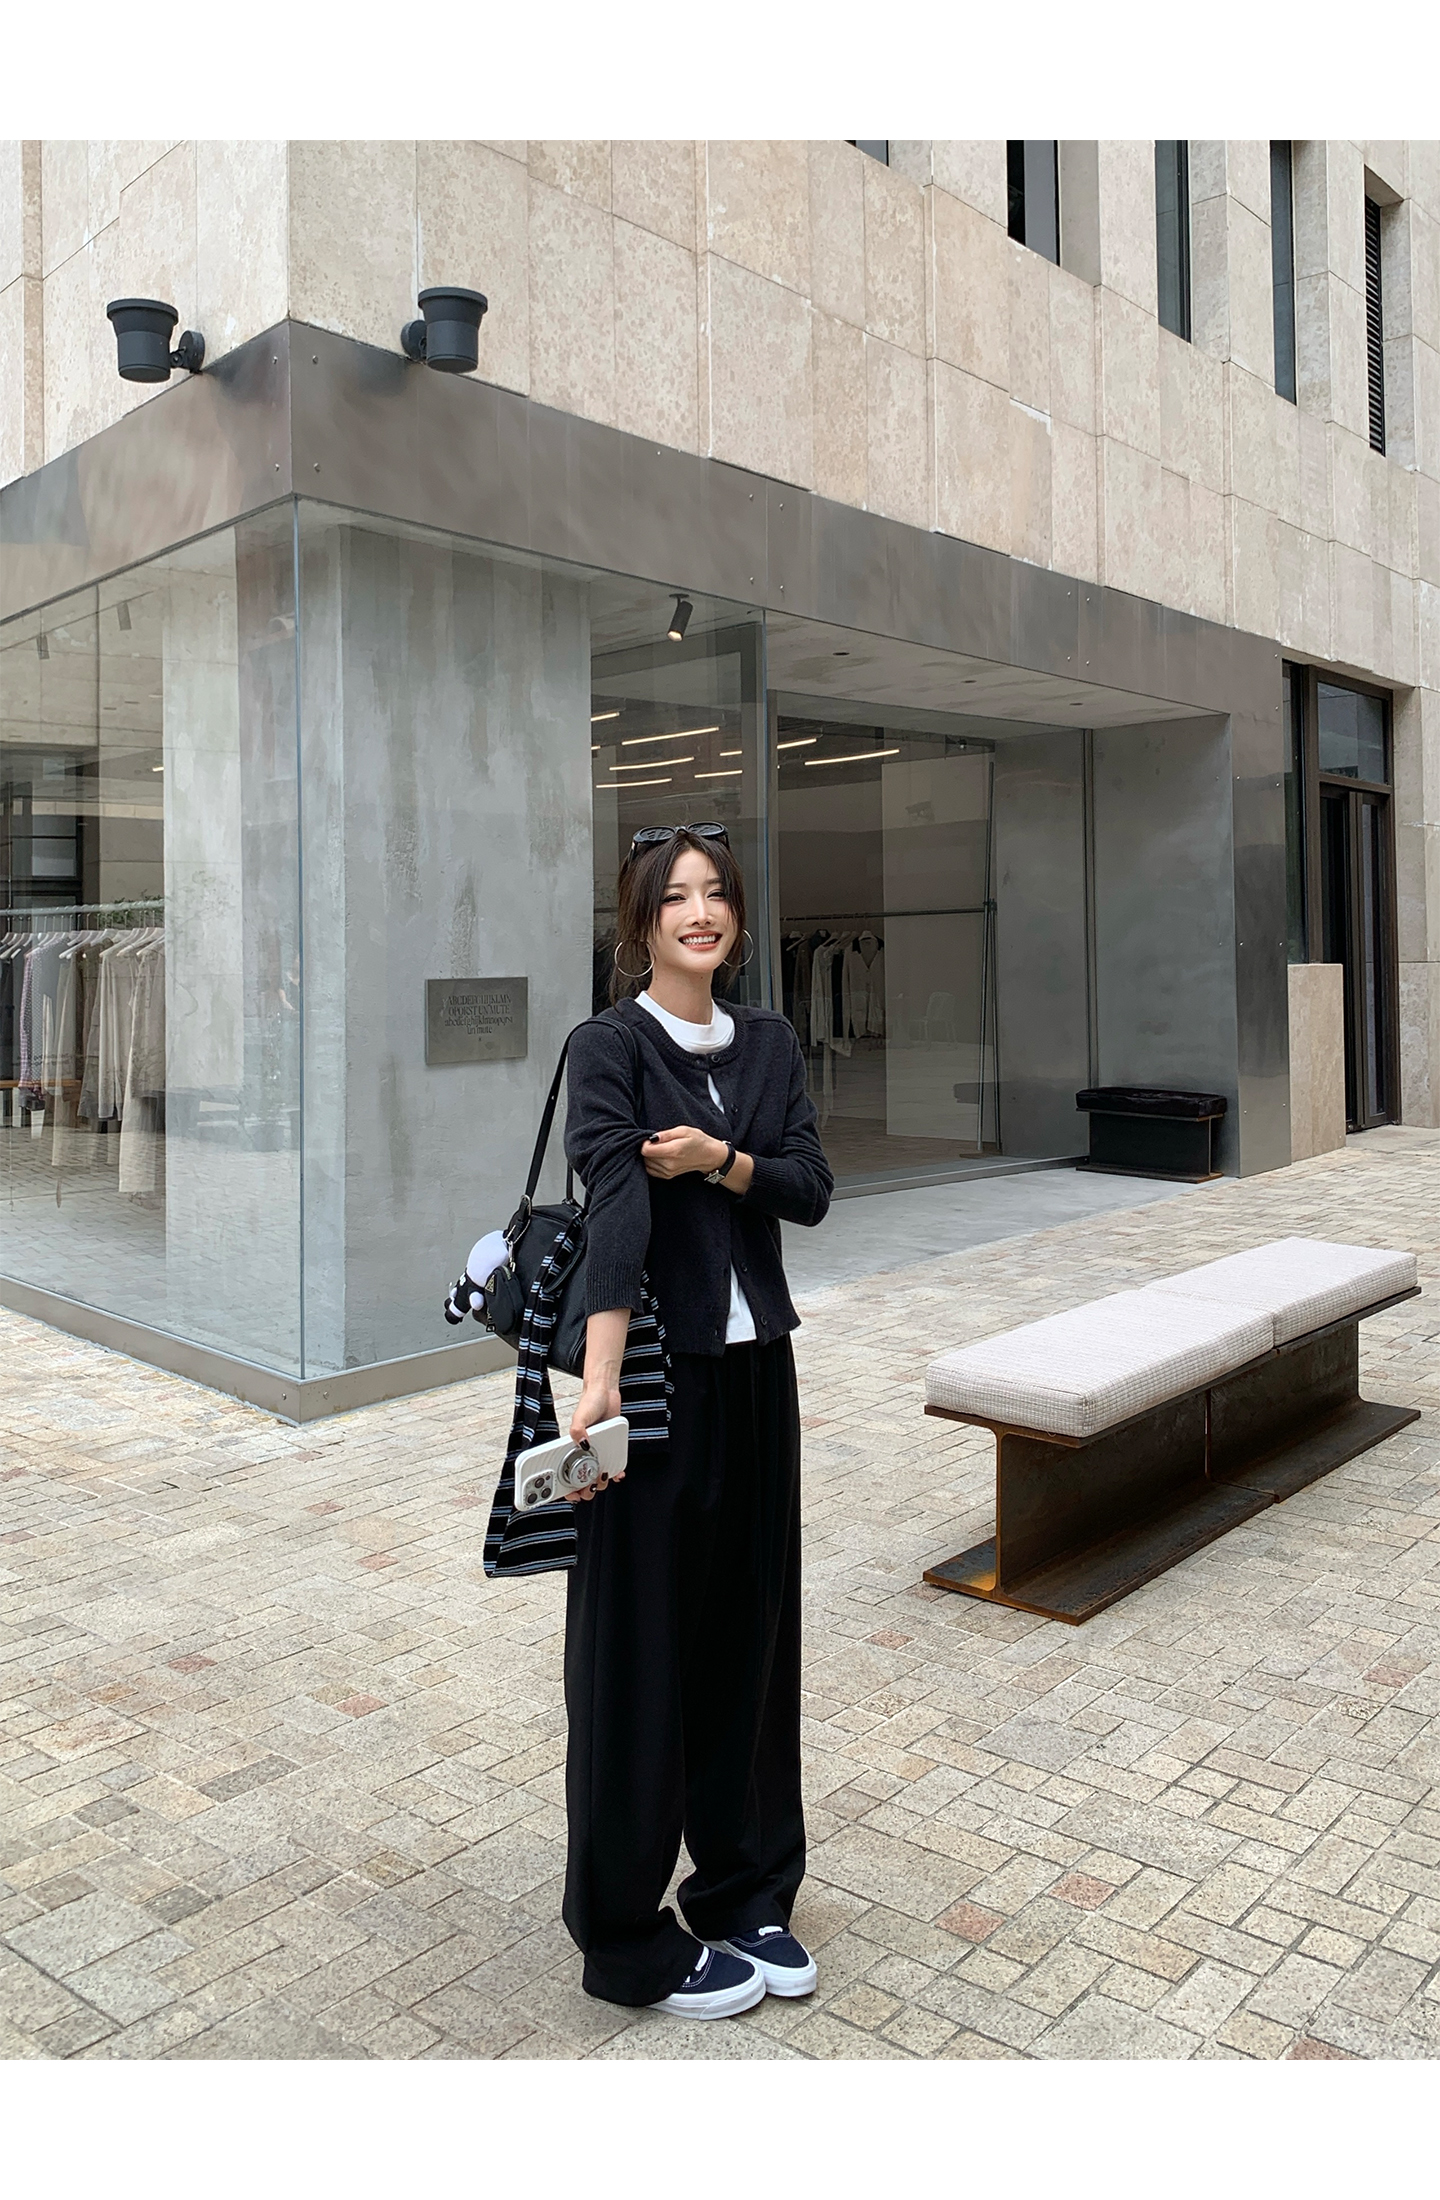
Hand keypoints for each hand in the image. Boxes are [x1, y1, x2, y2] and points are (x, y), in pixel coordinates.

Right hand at [566, 1377, 620, 1501]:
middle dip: (584, 1489)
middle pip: (580, 1481)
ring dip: (599, 1483)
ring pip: (595, 1478)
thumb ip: (577, 1430)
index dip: (564, 1487)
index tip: (569, 1493)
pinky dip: (614, 1474)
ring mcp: (597, 1453)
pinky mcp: (610, 1450)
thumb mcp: (579, 1416)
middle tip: (587, 1487)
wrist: (606, 1393)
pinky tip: (616, 1474)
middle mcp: (582, 1453)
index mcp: (570, 1448)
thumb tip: (582, 1445)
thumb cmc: (589, 1403)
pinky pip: (612, 1467)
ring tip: (602, 1476)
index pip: (563, 1473)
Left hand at [642, 1125, 727, 1178]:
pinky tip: (660, 1156)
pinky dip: (651, 1162)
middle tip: (658, 1142)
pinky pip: (650, 1169)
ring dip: (649, 1156)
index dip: (645, 1142)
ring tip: (661, 1149)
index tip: (653, 1138)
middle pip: (645, 1157)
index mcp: (673, 1152)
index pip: (646, 1150)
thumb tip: (651, 1137)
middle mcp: (668, 1165)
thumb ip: (666, 1134)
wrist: (708, 1156)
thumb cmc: (697, 1141)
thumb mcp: (683, 1130)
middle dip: (648, 1148)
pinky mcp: (666, 1176)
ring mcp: (667, 1172)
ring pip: (646, 1163)